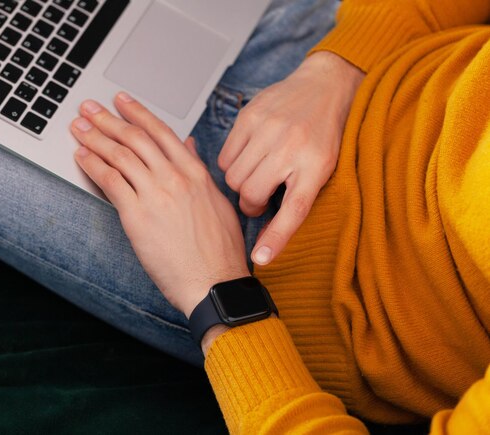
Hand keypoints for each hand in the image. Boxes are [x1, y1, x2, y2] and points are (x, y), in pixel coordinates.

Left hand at [71, 93, 249, 318]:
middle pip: (135, 138)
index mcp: (196, 173)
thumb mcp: (217, 202)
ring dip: (95, 138)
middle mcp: (175, 178)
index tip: (121, 101)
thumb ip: (198, 171)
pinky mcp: (137, 216)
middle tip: (89, 108)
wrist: (214, 281)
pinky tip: (82, 157)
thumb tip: (188, 146)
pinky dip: (93, 165)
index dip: (137, 112)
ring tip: (80, 127)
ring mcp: (156, 195)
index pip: (161, 132)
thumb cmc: (219, 249)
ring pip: (120, 155)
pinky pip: (110, 181)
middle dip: (108, 119)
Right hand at [218, 51, 364, 264]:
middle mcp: (292, 148)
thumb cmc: (324, 134)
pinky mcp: (249, 117)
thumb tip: (267, 240)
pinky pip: (224, 156)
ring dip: (239, 183)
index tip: (261, 258)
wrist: (324, 86)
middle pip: (251, 194)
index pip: (293, 210)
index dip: (276, 238)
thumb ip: (298, 197)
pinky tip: (247, 156)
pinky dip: (230, 163)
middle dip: (250, 203)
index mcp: (316, 167)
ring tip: (255, 173)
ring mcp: (269, 130)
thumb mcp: (324, 168)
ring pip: (233, 178)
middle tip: (259, 197)